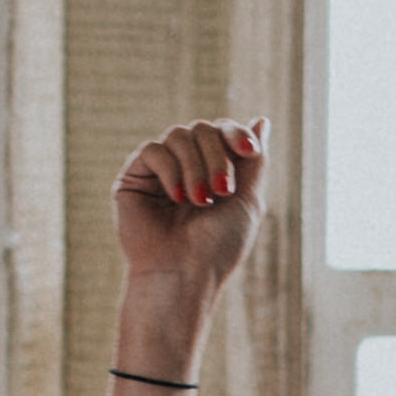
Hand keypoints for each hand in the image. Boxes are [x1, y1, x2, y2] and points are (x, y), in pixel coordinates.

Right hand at [108, 117, 267, 340]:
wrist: (183, 275)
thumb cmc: (217, 247)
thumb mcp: (248, 200)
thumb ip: (255, 160)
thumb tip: (261, 120)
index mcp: (213, 170)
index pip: (222, 130)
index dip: (235, 134)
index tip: (248, 151)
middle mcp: (186, 166)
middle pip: (203, 128)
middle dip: (217, 156)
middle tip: (221, 192)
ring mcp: (159, 171)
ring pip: (179, 134)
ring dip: (196, 166)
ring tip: (199, 201)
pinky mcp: (134, 178)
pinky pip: (153, 150)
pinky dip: (171, 171)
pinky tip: (177, 198)